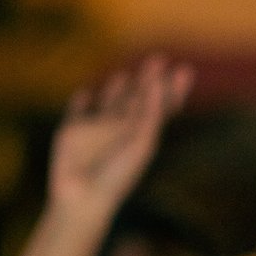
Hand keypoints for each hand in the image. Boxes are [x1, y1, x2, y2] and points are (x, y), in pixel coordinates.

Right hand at [48, 55, 192, 227]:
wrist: (83, 197)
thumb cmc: (118, 174)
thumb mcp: (142, 142)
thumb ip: (150, 112)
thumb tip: (156, 82)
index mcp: (141, 134)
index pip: (161, 107)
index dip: (172, 90)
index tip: (184, 70)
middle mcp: (120, 130)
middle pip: (137, 100)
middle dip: (148, 81)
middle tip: (158, 59)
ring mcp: (95, 131)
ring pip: (108, 104)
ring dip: (115, 90)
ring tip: (122, 76)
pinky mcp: (70, 132)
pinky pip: (76, 113)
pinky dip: (80, 104)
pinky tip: (84, 94)